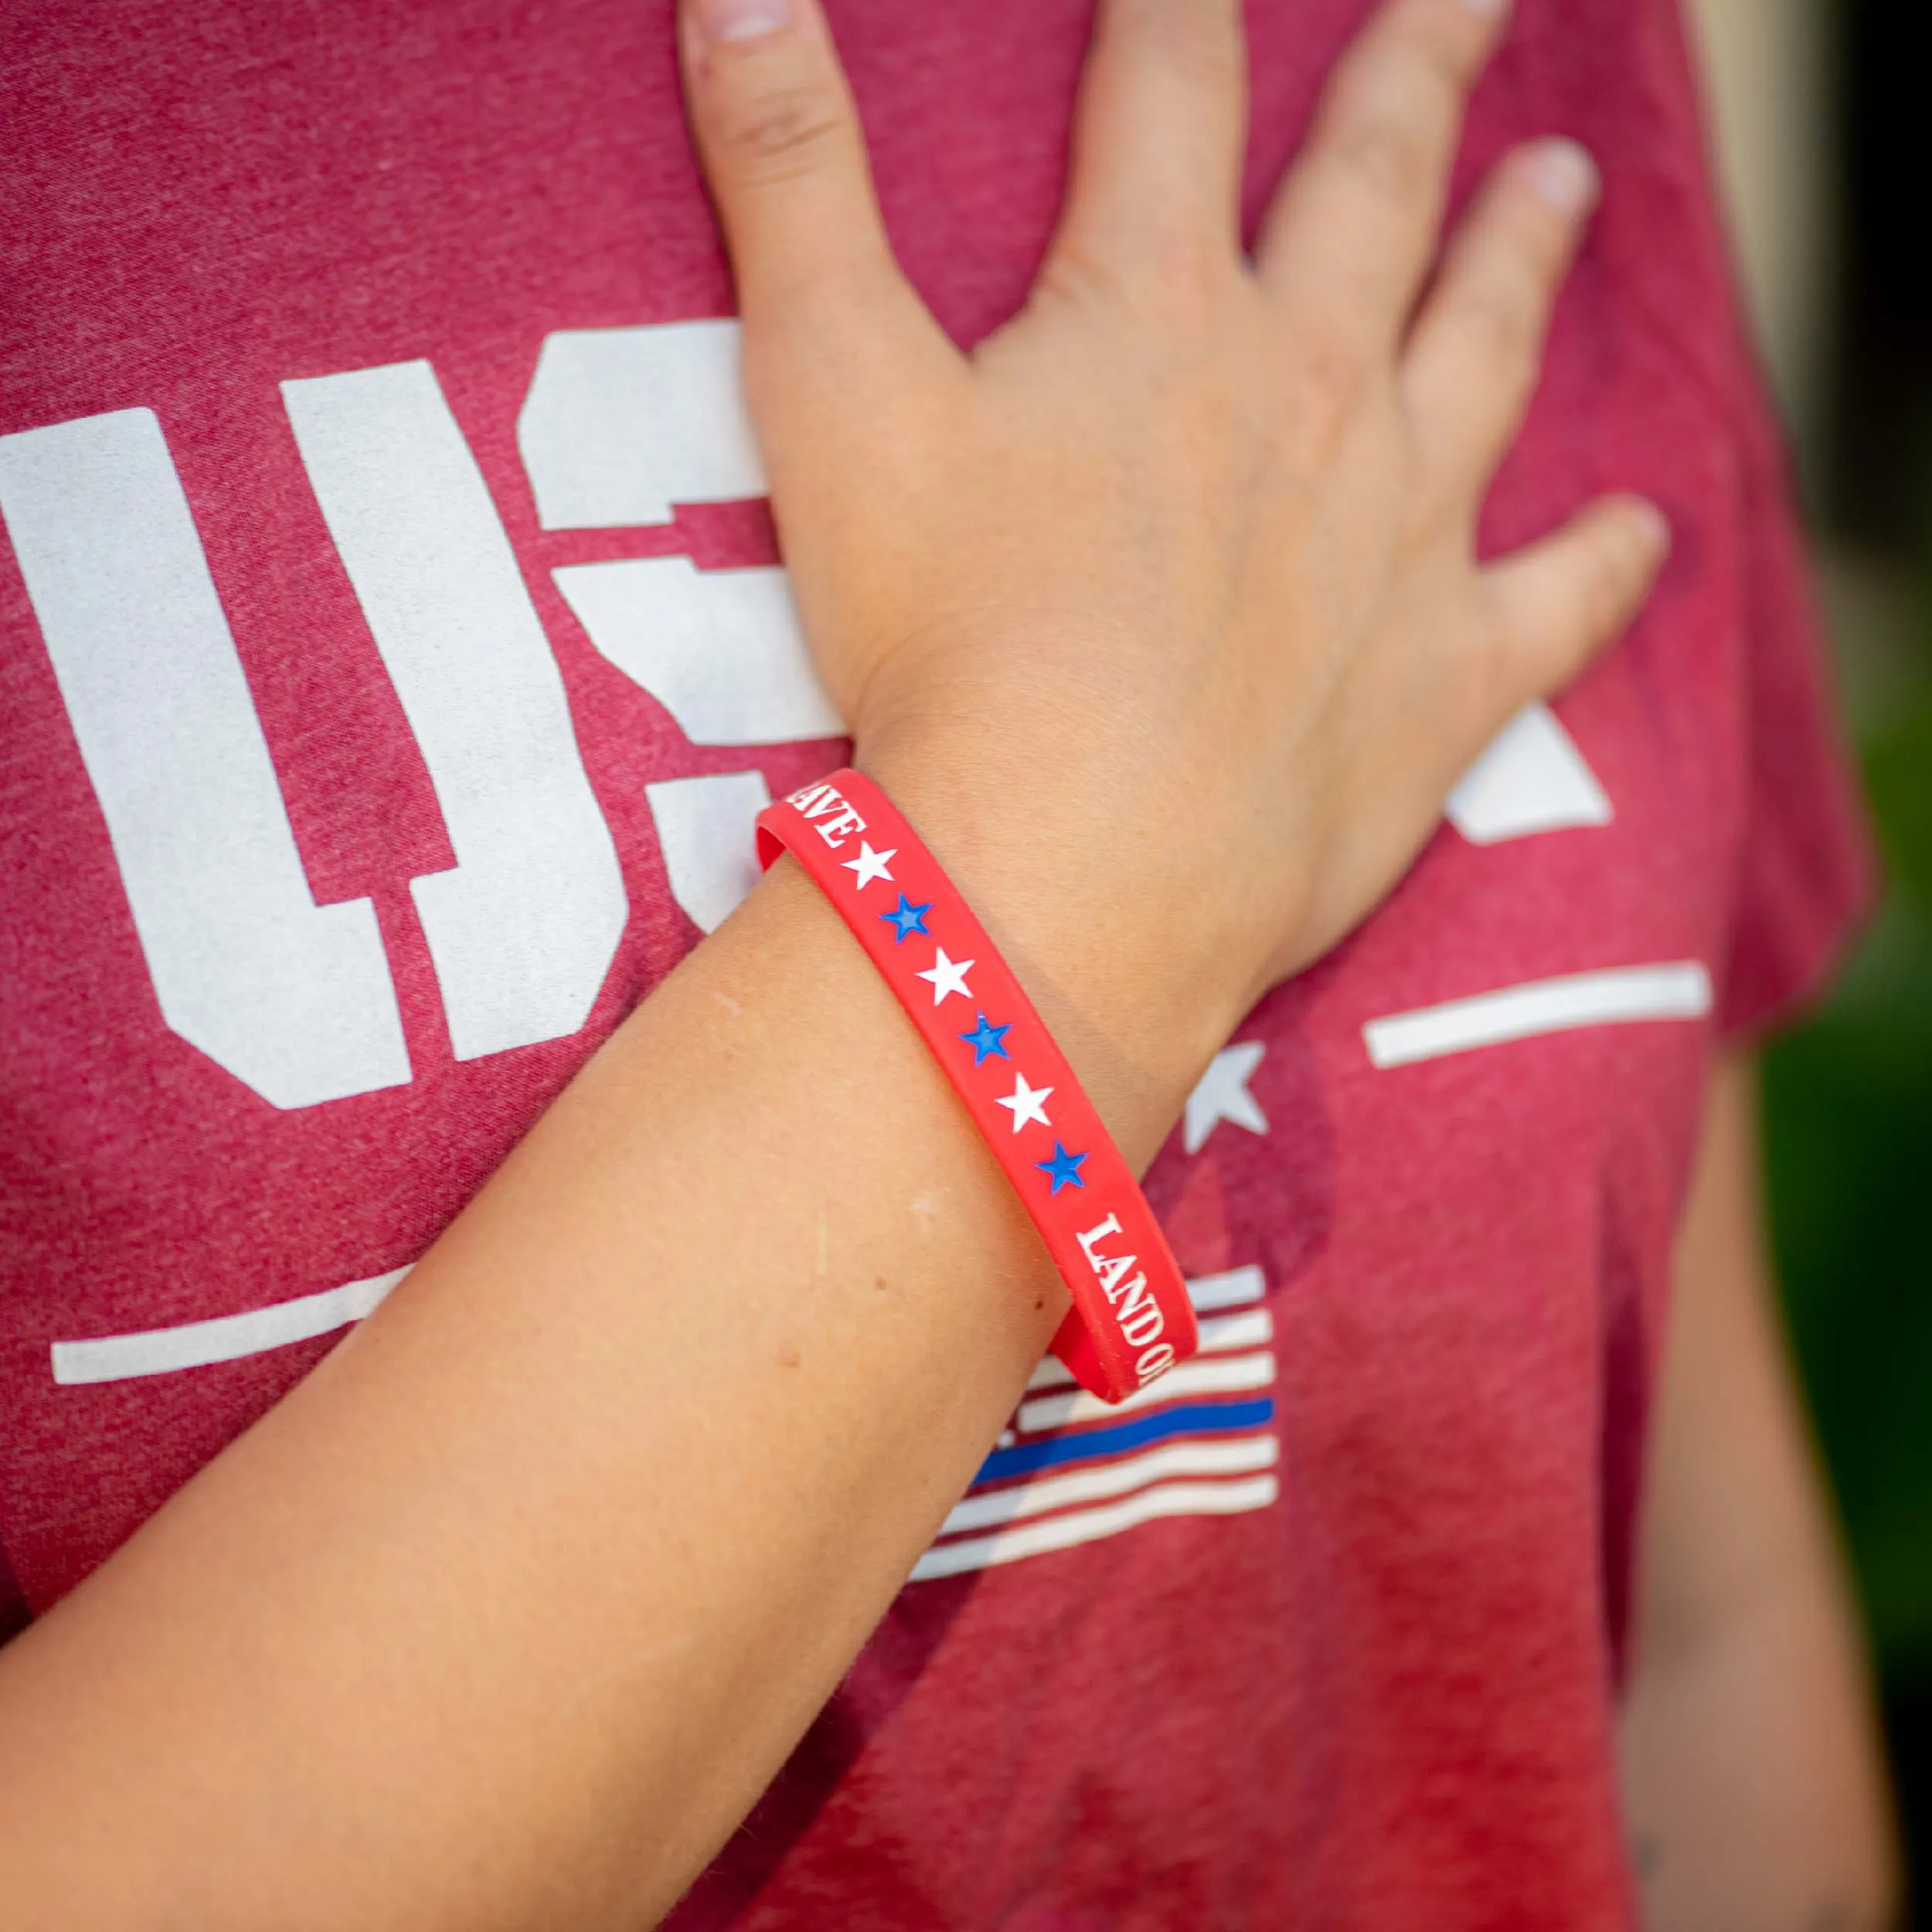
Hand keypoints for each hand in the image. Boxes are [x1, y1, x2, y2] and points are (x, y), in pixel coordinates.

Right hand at [679, 0, 1666, 1097]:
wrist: (1068, 873)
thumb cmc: (941, 644)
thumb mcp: (825, 391)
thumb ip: (788, 181)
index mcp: (1158, 313)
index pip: (1172, 88)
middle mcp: (1309, 393)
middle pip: (1376, 190)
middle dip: (1419, 75)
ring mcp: (1393, 537)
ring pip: (1483, 357)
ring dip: (1519, 261)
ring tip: (1560, 186)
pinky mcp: (1436, 686)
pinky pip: (1553, 606)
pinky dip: (1603, 564)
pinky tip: (1645, 529)